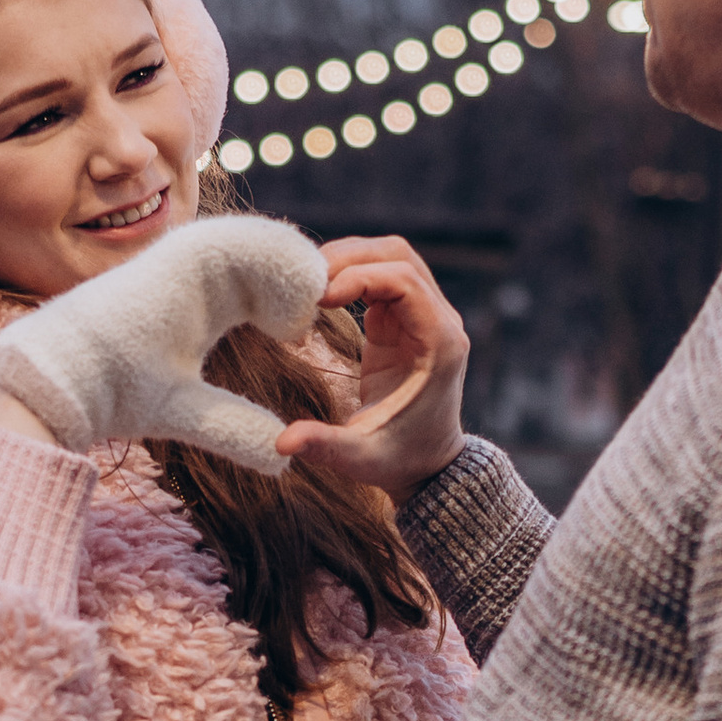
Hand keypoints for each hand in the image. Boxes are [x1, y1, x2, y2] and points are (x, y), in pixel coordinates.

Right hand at [0, 216, 326, 469]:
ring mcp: (188, 258)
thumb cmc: (115, 393)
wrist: (66, 384)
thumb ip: (235, 425)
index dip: (294, 302)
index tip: (310, 333)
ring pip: (264, 244)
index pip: (266, 286)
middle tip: (331, 306)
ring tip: (320, 300)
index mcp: (204, 300)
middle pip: (271, 260)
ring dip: (296, 268)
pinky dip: (278, 260)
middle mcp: (198, 273)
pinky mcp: (182, 253)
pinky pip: (246, 241)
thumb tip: (281, 455)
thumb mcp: (192, 412)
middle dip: (303, 281)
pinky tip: (296, 296)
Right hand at [275, 238, 468, 497]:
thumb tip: (281, 444)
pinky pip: (376, 277)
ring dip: (346, 260)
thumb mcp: (360, 458)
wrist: (426, 465)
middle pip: (397, 255)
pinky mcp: (400, 320)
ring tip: (303, 283)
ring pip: (387, 258)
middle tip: (301, 280)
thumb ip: (324, 446)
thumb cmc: (398, 461)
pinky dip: (346, 276)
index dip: (359, 278)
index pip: (404, 280)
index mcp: (440, 343)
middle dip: (348, 258)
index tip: (319, 299)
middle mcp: (438, 320)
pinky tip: (315, 295)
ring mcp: (420, 315)